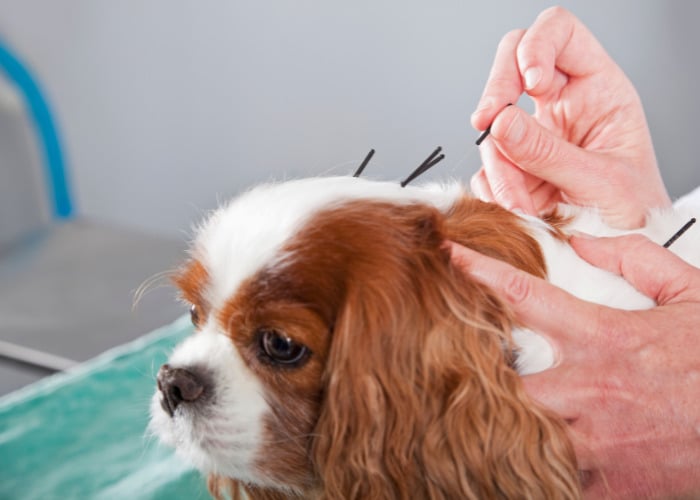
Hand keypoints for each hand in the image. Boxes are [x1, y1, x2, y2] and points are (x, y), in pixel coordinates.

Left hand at [449, 235, 699, 497]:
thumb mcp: (690, 293)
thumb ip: (634, 258)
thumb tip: (583, 238)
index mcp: (605, 337)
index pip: (527, 296)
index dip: (482, 272)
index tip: (451, 255)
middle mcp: (590, 387)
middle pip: (504, 377)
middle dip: (472, 371)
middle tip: (445, 360)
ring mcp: (597, 438)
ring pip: (519, 433)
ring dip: (493, 423)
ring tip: (462, 415)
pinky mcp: (611, 481)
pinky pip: (553, 483)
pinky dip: (530, 475)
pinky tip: (512, 466)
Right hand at [470, 7, 670, 227]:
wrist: (624, 254)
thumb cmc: (634, 213)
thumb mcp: (601, 182)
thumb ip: (549, 153)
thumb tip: (500, 122)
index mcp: (598, 89)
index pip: (559, 33)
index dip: (536, 46)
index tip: (528, 85)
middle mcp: (562, 104)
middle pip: (511, 63)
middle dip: (495, 93)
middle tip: (485, 126)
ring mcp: (533, 135)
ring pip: (494, 127)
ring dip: (500, 168)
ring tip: (524, 205)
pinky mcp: (514, 167)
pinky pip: (486, 167)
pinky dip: (493, 191)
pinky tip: (518, 209)